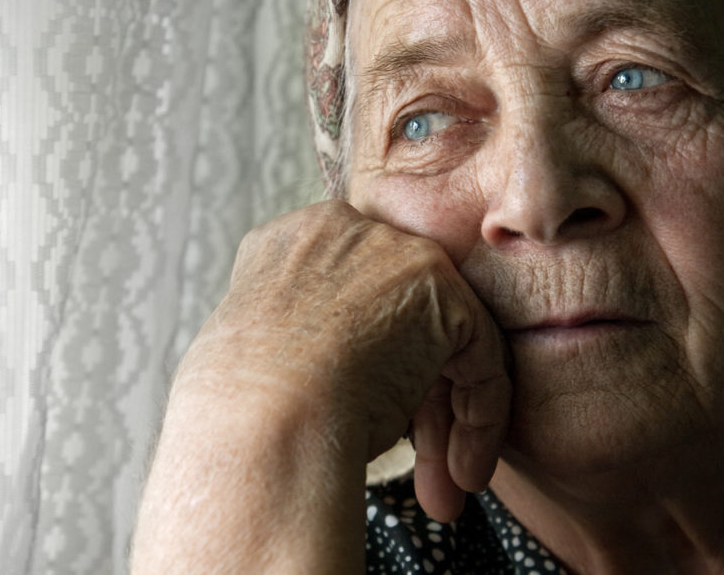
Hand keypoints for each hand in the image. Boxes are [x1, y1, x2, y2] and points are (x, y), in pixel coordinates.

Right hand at [178, 200, 511, 520]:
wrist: (260, 423)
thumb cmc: (244, 414)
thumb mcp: (261, 354)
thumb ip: (302, 338)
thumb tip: (329, 370)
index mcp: (291, 242)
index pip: (352, 299)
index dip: (367, 367)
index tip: (372, 426)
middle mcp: (344, 232)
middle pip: (400, 318)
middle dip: (413, 405)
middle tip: (420, 475)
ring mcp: (393, 252)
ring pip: (440, 340)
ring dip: (444, 422)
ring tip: (442, 490)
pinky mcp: (439, 288)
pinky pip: (478, 356)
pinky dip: (478, 417)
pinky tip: (461, 470)